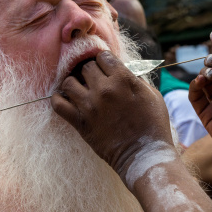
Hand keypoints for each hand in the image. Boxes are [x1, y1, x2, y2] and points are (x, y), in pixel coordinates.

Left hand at [51, 51, 175, 177]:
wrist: (144, 155)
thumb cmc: (153, 125)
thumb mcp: (152, 95)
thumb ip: (135, 79)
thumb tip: (121, 71)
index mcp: (123, 79)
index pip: (103, 56)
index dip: (104, 62)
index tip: (106, 69)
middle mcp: (104, 89)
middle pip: (85, 67)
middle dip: (90, 72)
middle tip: (94, 81)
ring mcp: (90, 105)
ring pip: (68, 82)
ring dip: (74, 84)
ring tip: (80, 90)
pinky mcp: (80, 122)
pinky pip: (58, 104)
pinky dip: (58, 99)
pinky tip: (66, 100)